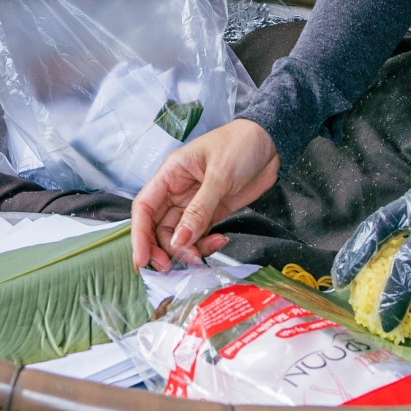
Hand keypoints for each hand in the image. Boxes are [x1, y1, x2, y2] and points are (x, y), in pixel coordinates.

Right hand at [130, 119, 280, 269]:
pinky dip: (206, 245)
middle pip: (158, 227)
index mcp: (171, 174)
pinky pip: (200, 236)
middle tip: (174, 268)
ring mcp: (195, 204)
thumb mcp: (219, 175)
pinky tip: (221, 241)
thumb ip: (199, 209)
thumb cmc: (241, 145)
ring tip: (202, 256)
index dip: (139, 234)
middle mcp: (177, 191)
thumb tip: (180, 240)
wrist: (271, 143)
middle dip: (163, 249)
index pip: (144, 207)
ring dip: (187, 251)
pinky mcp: (212, 213)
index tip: (142, 259)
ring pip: (179, 236)